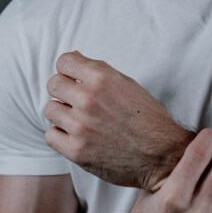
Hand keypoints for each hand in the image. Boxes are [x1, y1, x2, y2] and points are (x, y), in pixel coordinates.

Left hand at [43, 51, 193, 188]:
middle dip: (63, 90)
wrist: (162, 155)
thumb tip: (72, 58)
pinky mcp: (76, 150)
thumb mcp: (127, 84)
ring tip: (79, 119)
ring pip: (49, 109)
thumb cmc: (147, 117)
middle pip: (53, 84)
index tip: (74, 77)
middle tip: (75, 100)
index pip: (64, 61)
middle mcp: (89, 99)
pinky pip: (50, 135)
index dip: (68, 69)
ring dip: (62, 113)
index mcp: (102, 78)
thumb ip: (98, 72)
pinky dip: (61, 135)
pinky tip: (76, 135)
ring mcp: (80, 126)